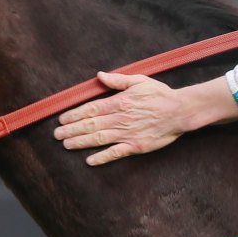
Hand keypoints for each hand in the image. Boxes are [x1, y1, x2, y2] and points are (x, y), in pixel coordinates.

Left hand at [53, 73, 237, 165]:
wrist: (180, 111)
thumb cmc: (160, 95)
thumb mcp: (139, 81)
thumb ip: (118, 80)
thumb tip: (99, 76)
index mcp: (119, 102)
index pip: (91, 109)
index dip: (74, 115)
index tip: (62, 120)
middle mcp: (120, 119)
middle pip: (91, 125)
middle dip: (72, 130)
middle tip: (57, 135)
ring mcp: (127, 134)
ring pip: (99, 138)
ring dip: (81, 142)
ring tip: (66, 145)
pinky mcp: (136, 146)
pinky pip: (116, 153)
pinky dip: (102, 157)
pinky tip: (90, 161)